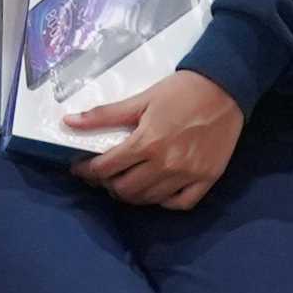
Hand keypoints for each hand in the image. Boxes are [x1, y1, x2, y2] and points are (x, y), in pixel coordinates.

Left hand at [65, 62, 237, 209]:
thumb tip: (68, 122)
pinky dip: (164, 202)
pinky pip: (181, 204)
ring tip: (125, 182)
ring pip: (150, 199)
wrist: (224, 88)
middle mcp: (166, 165)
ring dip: (132, 195)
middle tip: (103, 175)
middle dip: (107, 184)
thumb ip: (104, 115)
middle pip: (126, 189)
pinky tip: (156, 191)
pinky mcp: (207, 180)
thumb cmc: (179, 91)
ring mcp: (188, 175)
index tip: (80, 168)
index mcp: (147, 143)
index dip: (87, 171)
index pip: (107, 168)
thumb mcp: (140, 99)